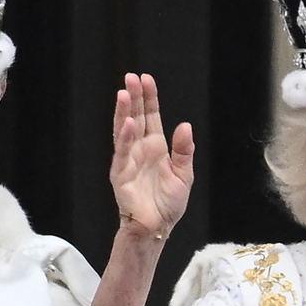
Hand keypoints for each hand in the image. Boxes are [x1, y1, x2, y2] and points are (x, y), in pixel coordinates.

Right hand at [110, 73, 193, 239]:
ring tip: (123, 92)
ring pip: (124, 131)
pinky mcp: (121, 174)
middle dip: (134, 97)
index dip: (149, 98)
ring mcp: (128, 160)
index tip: (146, 79)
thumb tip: (185, 125)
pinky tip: (128, 122)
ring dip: (124, 112)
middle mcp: (140, 149)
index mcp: (155, 147)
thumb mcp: (184, 175)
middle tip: (131, 77)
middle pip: (136, 117)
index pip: (151, 116)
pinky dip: (125, 138)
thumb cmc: (167, 204)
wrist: (157, 228)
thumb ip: (184, 151)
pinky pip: (122, 153)